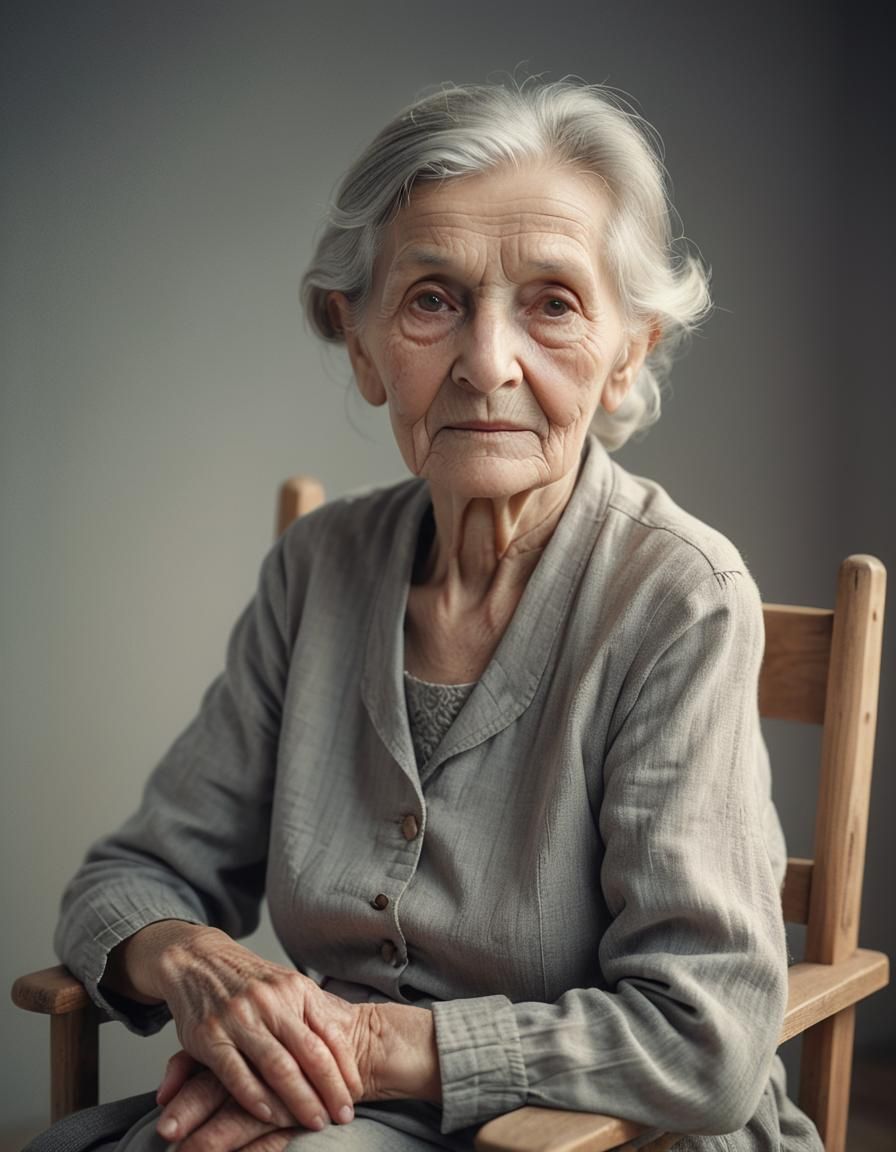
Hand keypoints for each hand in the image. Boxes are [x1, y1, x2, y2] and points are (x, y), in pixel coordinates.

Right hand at [154, 1000, 440, 1143]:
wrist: (198, 960)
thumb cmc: (250, 980)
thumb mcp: (287, 985)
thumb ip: (313, 1013)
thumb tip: (348, 1046)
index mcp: (294, 989)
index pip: (329, 1034)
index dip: (346, 1068)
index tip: (357, 1093)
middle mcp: (269, 1002)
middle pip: (309, 1054)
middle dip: (330, 1090)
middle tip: (344, 1116)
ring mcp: (238, 1019)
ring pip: (277, 1067)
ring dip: (299, 1101)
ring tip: (315, 1122)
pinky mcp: (210, 1037)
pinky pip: (236, 1075)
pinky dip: (256, 1100)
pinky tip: (272, 1117)